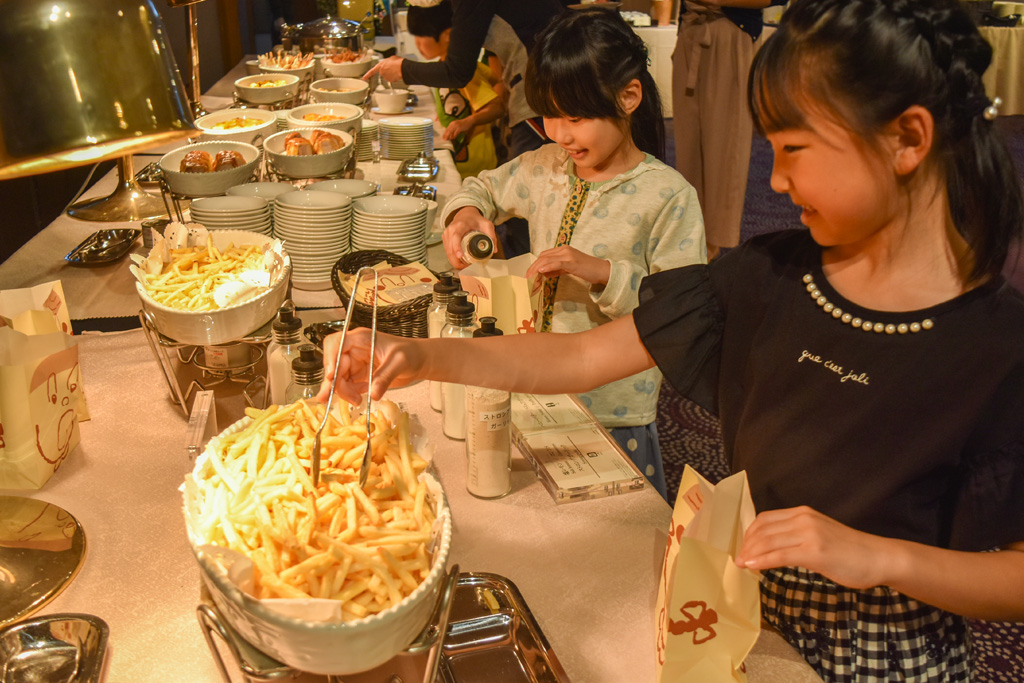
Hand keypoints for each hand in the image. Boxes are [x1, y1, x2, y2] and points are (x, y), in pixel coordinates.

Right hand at [316, 327, 422, 404]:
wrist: (418, 361)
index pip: (336, 343)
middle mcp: (354, 350)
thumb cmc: (410, 353)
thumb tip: (373, 394)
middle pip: (334, 365)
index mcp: (361, 339)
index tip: (330, 376)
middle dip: (334, 383)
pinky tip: (361, 395)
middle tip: (334, 398)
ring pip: (338, 379)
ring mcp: (355, 363)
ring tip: (357, 400)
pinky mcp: (358, 376)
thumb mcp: (400, 362)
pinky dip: (351, 394)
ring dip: (343, 392)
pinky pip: (347, 386)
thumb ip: (385, 377)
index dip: (330, 358)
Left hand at [364, 56, 404, 83]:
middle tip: (393, 67)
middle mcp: (382, 72)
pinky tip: (397, 73)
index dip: (367, 75)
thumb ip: (387, 62)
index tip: (364, 78)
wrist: (402, 68)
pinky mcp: (391, 81)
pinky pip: (392, 78)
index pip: (372, 71)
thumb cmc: (397, 62)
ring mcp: (386, 77)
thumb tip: (389, 63)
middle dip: (388, 70)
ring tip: (396, 69)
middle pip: (384, 72)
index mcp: (380, 65)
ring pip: (388, 76)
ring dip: (392, 73)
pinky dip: (395, 76)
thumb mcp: (391, 58)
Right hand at [442, 207, 496, 267]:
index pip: (455, 237)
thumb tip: (495, 250)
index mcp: (460, 225)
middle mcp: (450, 230)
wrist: (465, 214)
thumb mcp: (486, 224)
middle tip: (468, 267)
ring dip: (455, 262)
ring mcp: (446, 235)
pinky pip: (447, 252)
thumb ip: (492, 235)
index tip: (460, 256)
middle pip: (450, 249)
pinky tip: (460, 263)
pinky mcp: (445, 240)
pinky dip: (453, 259)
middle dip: (457, 261)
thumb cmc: (475, 219)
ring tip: (466, 266)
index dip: (456, 247)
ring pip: (448, 253)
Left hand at [443, 118, 474, 141]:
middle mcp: (453, 124)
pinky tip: (453, 139)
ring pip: (450, 132)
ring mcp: (456, 126)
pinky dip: (454, 136)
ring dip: (448, 136)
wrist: (469, 121)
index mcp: (452, 123)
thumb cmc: (464, 124)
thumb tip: (451, 135)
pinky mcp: (459, 128)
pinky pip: (455, 133)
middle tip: (444, 140)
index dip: (444, 134)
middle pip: (448, 131)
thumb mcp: (457, 126)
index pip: (447, 129)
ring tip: (447, 140)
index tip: (443, 137)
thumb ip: (454, 130)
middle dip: (445, 135)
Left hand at [525, 246, 610, 285]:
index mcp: (563, 250)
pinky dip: (548, 267)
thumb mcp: (568, 268)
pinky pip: (557, 263)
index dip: (534, 264)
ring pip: (548, 260)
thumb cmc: (586, 270)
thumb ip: (556, 270)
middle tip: (526, 277)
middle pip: (543, 257)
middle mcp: (564, 250)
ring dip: (536, 268)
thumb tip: (543, 273)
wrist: (602, 270)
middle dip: (533, 267)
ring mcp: (568, 255)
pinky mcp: (572, 262)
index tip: (528, 274)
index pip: (544, 255)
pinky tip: (541, 271)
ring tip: (530, 277)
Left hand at [735, 506, 891, 589]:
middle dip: (746, 545)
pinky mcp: (815, 552)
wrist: (879, 557)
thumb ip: (797, 536)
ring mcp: (809, 534)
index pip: (765, 519)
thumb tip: (773, 547)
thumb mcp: (819, 535)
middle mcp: (803, 519)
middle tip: (739, 559)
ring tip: (742, 564)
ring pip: (768, 541)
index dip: (749, 534)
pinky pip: (780, 555)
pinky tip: (753, 567)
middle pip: (762, 529)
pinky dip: (762, 561)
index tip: (743, 548)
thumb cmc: (850, 551)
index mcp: (803, 513)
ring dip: (750, 554)